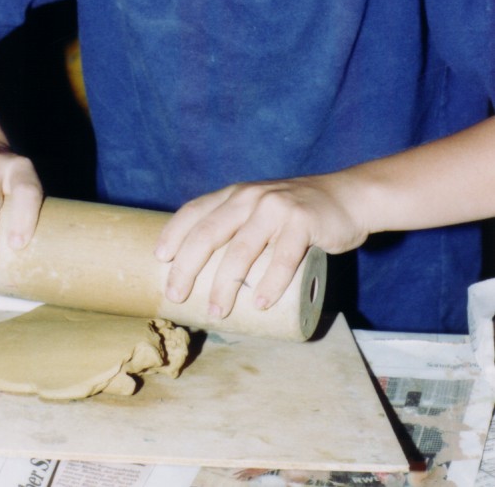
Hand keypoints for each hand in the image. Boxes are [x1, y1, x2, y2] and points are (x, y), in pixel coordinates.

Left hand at [154, 174, 368, 317]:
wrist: (348, 198)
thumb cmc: (296, 214)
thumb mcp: (260, 208)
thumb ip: (237, 225)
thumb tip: (203, 269)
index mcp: (235, 195)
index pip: (194, 211)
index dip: (173, 234)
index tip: (158, 260)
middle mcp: (250, 197)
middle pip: (208, 233)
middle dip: (187, 267)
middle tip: (177, 296)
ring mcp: (276, 208)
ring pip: (241, 250)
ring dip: (225, 285)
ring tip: (217, 312)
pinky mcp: (303, 221)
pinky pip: (283, 257)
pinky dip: (270, 283)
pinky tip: (259, 303)